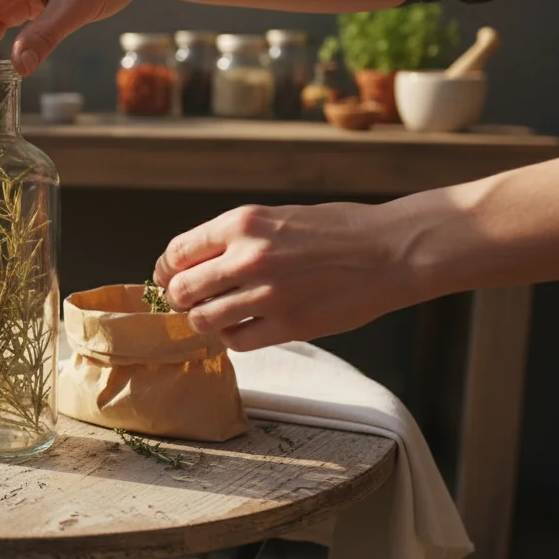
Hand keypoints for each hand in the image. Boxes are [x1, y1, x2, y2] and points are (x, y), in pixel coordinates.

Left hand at [152, 203, 418, 350]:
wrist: (392, 249)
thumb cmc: (337, 230)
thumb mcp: (277, 217)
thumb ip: (236, 239)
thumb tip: (194, 263)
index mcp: (243, 224)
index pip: (178, 252)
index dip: (166, 270)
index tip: (168, 278)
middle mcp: (249, 257)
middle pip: (181, 290)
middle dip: (180, 299)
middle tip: (192, 301)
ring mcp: (268, 295)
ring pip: (203, 320)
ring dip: (204, 321)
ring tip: (218, 315)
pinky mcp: (289, 326)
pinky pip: (236, 341)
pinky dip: (232, 337)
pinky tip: (244, 327)